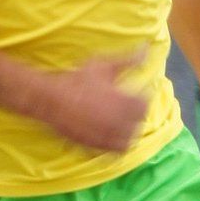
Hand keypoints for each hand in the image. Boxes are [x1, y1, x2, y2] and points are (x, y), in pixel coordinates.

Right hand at [38, 50, 152, 155]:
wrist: (52, 99)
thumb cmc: (78, 79)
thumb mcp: (104, 65)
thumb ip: (128, 60)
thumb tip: (147, 49)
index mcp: (126, 102)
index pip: (146, 105)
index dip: (141, 98)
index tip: (134, 94)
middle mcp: (121, 122)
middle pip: (139, 123)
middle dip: (135, 115)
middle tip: (125, 107)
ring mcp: (108, 136)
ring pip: (130, 140)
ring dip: (128, 132)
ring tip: (120, 123)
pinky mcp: (96, 146)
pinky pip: (115, 152)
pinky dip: (117, 145)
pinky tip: (110, 135)